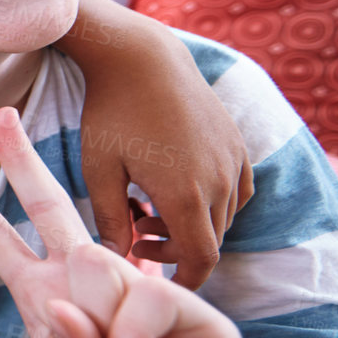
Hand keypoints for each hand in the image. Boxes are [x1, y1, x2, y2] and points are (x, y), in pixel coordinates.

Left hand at [0, 107, 265, 337]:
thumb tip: (59, 305)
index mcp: (50, 303)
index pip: (2, 243)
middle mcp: (91, 287)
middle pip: (54, 210)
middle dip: (22, 163)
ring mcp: (138, 290)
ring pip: (93, 264)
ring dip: (93, 321)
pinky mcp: (185, 304)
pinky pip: (143, 295)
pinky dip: (127, 335)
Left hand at [76, 28, 252, 287]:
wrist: (141, 58)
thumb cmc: (111, 113)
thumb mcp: (100, 171)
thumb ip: (110, 221)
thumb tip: (113, 260)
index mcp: (186, 193)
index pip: (202, 258)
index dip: (185, 279)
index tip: (155, 277)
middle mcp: (220, 181)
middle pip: (212, 240)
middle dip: (176, 249)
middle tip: (136, 231)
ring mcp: (234, 161)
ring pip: (223, 217)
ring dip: (191, 225)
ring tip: (146, 207)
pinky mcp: (237, 145)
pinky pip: (237, 192)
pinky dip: (212, 203)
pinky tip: (176, 189)